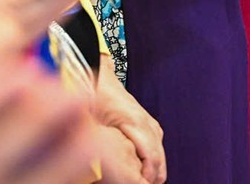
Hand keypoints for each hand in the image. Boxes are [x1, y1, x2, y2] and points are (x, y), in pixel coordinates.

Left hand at [93, 66, 163, 183]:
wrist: (99, 75)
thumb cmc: (93, 93)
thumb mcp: (90, 119)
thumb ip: (98, 140)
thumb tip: (96, 167)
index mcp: (135, 121)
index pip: (151, 156)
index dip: (147, 176)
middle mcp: (146, 121)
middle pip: (159, 156)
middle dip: (153, 176)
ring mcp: (148, 120)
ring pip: (160, 151)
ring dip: (155, 169)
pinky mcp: (145, 122)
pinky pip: (156, 144)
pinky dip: (154, 160)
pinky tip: (147, 171)